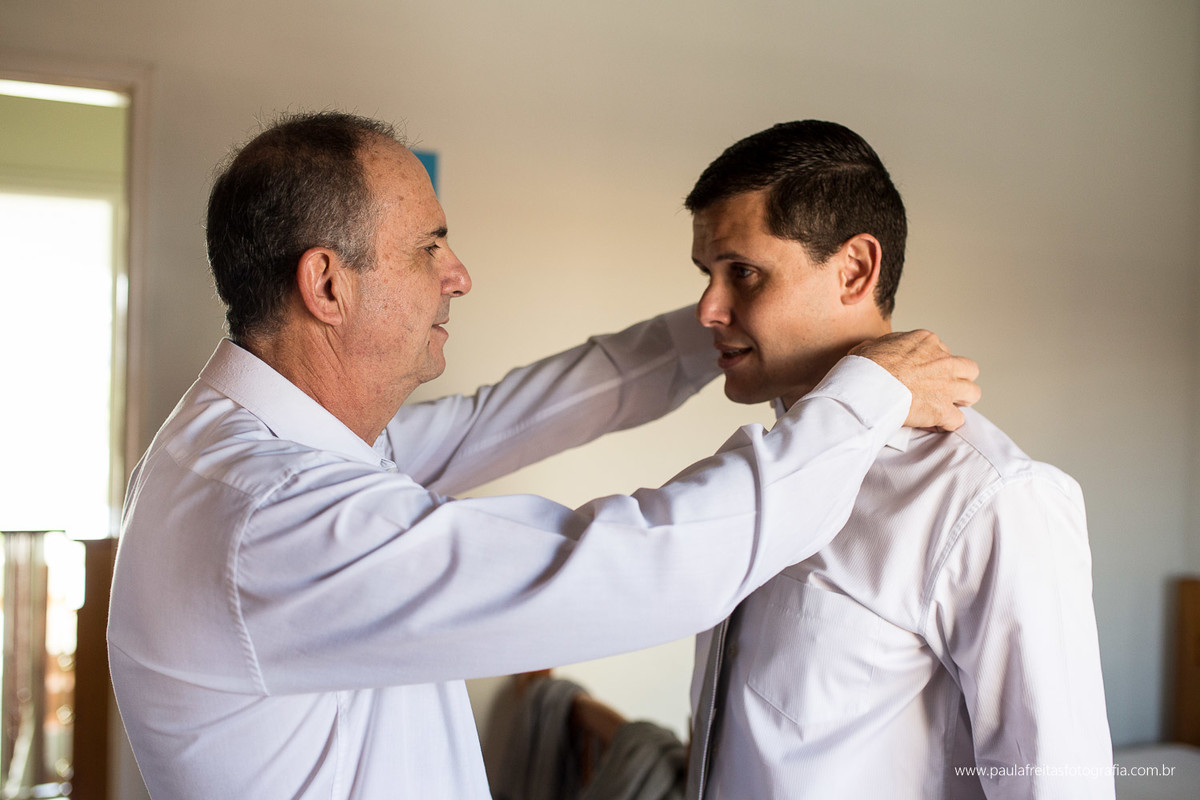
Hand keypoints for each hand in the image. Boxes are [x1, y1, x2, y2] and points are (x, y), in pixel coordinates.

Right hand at [849, 330, 979, 430]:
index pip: (943, 351)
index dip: (934, 366)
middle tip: (943, 389)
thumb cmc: (865, 367)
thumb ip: (888, 346)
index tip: (923, 375)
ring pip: (972, 393)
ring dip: (960, 401)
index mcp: (926, 341)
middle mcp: (942, 361)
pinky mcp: (942, 410)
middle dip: (958, 379)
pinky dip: (947, 424)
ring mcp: (946, 386)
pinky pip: (958, 420)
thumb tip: (883, 352)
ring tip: (946, 407)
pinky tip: (934, 424)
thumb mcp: (873, 344)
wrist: (866, 387)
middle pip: (967, 369)